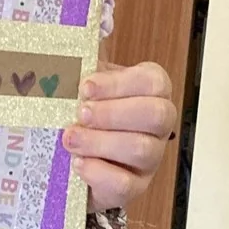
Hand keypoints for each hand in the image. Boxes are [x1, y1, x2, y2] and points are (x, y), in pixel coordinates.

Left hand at [63, 62, 177, 212]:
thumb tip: (81, 41)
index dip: (120, 83)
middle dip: (113, 113)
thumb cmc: (88, 113)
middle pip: (156, 114)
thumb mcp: (87, 85)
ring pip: (141, 149)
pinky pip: (125, 184)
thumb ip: (86, 62)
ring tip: (70, 138)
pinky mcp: (136, 187)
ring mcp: (151, 159)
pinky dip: (98, 172)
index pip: (153, 82)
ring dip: (100, 142)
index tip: (86, 87)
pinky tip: (78, 162)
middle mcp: (158, 125)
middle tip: (81, 113)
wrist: (80, 158)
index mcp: (152, 92)